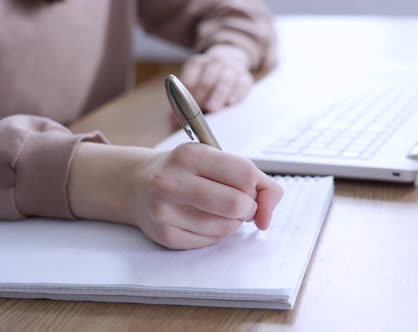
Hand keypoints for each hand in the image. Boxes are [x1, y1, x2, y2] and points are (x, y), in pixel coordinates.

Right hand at [69, 143, 282, 249]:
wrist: (137, 184)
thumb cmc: (187, 171)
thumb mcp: (215, 160)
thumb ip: (254, 180)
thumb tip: (267, 215)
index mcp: (190, 154)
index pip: (246, 174)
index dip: (258, 188)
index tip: (254, 192)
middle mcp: (172, 180)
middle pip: (237, 204)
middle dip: (248, 208)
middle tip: (240, 205)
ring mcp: (164, 209)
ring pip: (225, 227)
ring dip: (233, 222)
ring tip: (219, 210)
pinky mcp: (164, 235)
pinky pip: (209, 241)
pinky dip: (216, 234)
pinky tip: (203, 221)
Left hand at [181, 46, 253, 112]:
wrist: (231, 58)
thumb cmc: (209, 78)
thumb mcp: (195, 82)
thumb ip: (184, 102)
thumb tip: (172, 122)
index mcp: (198, 63)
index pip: (189, 79)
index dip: (185, 97)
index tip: (182, 112)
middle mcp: (214, 62)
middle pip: (207, 79)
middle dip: (202, 95)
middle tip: (197, 109)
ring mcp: (232, 68)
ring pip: (225, 80)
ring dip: (218, 95)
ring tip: (213, 109)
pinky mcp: (245, 77)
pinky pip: (243, 85)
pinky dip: (237, 94)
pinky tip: (232, 103)